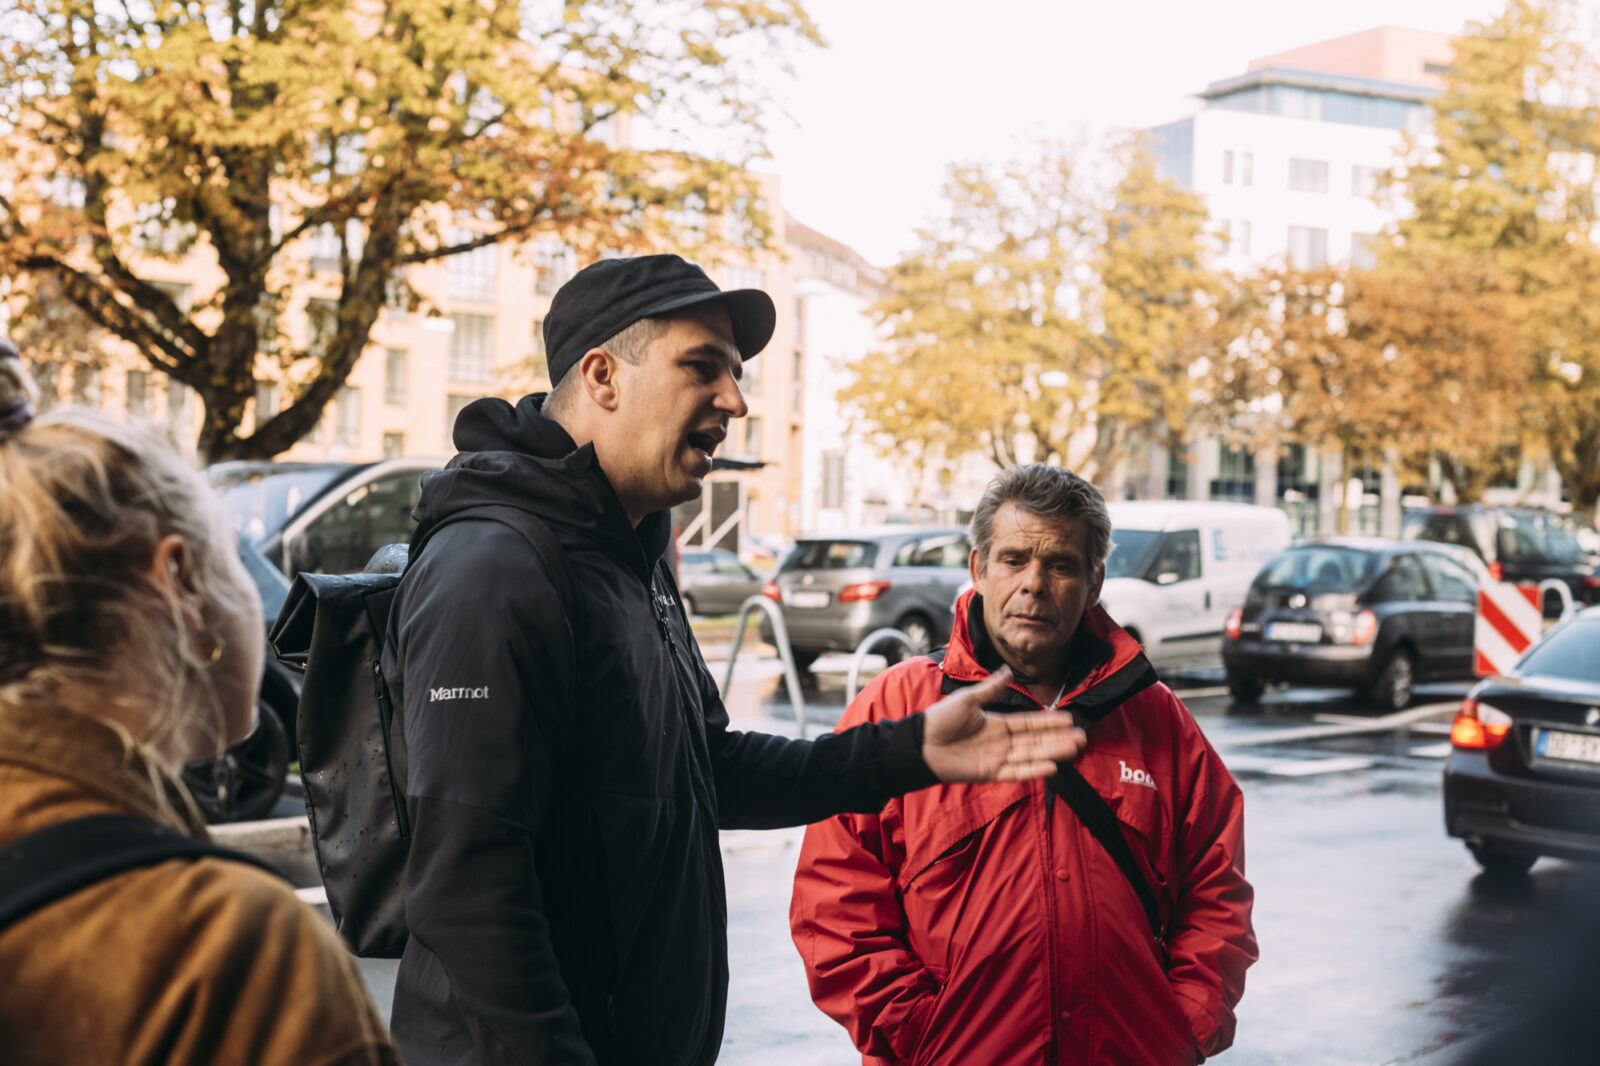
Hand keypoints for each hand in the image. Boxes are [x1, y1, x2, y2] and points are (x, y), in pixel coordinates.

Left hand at [921, 667, 1086, 782]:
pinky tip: (1051, 767)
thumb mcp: (967, 700)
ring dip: (1053, 752)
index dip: (1049, 722)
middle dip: (1059, 739)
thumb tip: (1009, 671)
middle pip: (1036, 741)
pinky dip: (1033, 770)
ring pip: (1031, 756)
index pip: (1029, 723)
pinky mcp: (989, 773)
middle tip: (1082, 737)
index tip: (1070, 720)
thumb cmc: (939, 720)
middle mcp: (1001, 742)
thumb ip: (990, 689)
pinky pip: (1016, 771)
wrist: (919, 744)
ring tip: (1075, 748)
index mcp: (997, 723)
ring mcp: (997, 758)